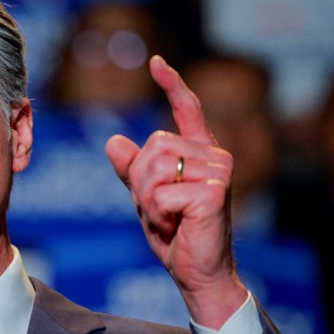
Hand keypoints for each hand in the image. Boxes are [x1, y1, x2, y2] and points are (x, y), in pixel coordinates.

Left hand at [105, 55, 247, 328]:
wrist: (197, 271)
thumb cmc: (176, 235)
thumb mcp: (146, 199)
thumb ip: (132, 171)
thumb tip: (114, 141)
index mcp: (200, 153)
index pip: (187, 110)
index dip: (171, 85)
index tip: (155, 62)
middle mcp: (214, 155)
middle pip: (153, 146)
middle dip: (140, 181)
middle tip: (158, 208)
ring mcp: (219, 170)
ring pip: (154, 168)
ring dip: (148, 200)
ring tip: (169, 217)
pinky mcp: (214, 191)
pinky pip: (160, 193)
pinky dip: (156, 214)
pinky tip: (176, 226)